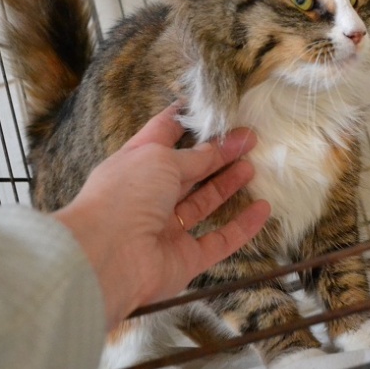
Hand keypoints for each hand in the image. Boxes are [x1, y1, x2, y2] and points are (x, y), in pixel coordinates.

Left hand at [54, 104, 269, 329]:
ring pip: (203, 203)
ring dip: (228, 185)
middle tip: (248, 139)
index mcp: (137, 163)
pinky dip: (242, 227)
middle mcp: (150, 194)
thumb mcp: (161, 160)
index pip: (163, 134)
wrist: (106, 259)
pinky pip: (219, 241)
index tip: (212, 109)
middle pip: (189, 170)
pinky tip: (263, 209)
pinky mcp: (184, 259)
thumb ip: (195, 156)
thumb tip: (218, 146)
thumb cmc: (126, 195)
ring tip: (253, 166)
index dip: (186, 120)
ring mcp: (167, 228)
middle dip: (218, 153)